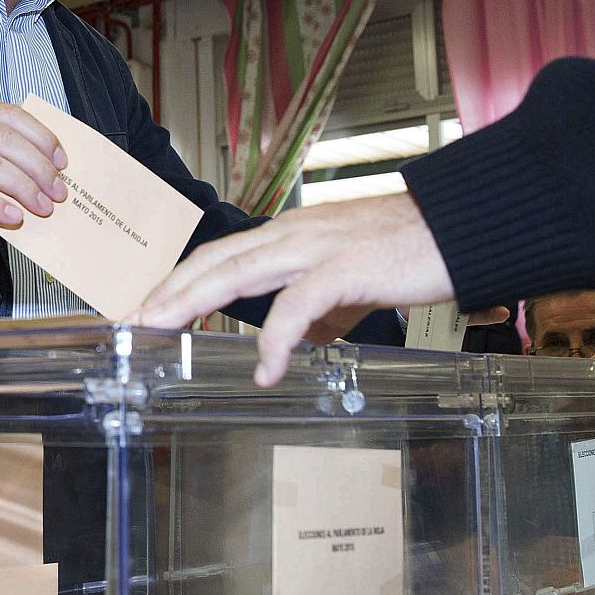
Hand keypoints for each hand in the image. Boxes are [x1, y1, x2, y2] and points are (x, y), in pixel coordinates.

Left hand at [134, 193, 461, 385]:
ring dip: (192, 300)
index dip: (181, 279)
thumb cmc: (413, 249)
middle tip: (130, 319)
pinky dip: (276, 339)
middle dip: (167, 290)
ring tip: (162, 329)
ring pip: (237, 271)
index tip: (149, 306)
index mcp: (291, 234)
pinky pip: (297, 306)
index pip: (221, 255)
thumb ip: (323, 309)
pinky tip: (265, 368)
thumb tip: (303, 343)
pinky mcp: (346, 267)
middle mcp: (294, 234)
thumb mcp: (352, 283)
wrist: (464, 226)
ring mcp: (316, 247)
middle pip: (214, 260)